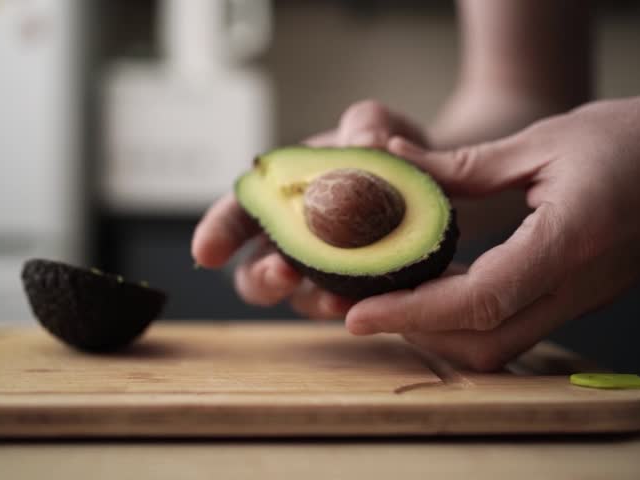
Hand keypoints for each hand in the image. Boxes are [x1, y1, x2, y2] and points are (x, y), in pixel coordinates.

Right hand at [192, 100, 428, 318]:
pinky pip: (347, 306)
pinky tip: (367, 302)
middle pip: (254, 272)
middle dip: (262, 277)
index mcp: (279, 198)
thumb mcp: (376, 126)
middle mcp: (291, 241)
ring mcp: (321, 272)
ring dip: (310, 300)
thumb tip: (368, 141)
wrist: (433, 179)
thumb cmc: (387, 151)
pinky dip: (353, 306)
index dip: (217, 234)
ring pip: (299, 299)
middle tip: (282, 273)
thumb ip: (365, 124)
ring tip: (333, 299)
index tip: (206, 253)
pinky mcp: (356, 291)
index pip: (237, 216)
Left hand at [346, 85, 639, 370]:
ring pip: (499, 346)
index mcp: (569, 242)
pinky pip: (516, 326)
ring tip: (390, 298)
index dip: (412, 313)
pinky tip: (436, 287)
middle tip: (361, 307)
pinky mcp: (581, 298)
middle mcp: (576, 287)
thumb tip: (396, 162)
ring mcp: (582, 300)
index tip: (360, 314)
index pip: (478, 299)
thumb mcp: (546, 140)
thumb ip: (465, 165)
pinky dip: (467, 319)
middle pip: (483, 343)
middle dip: (415, 333)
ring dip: (439, 333)